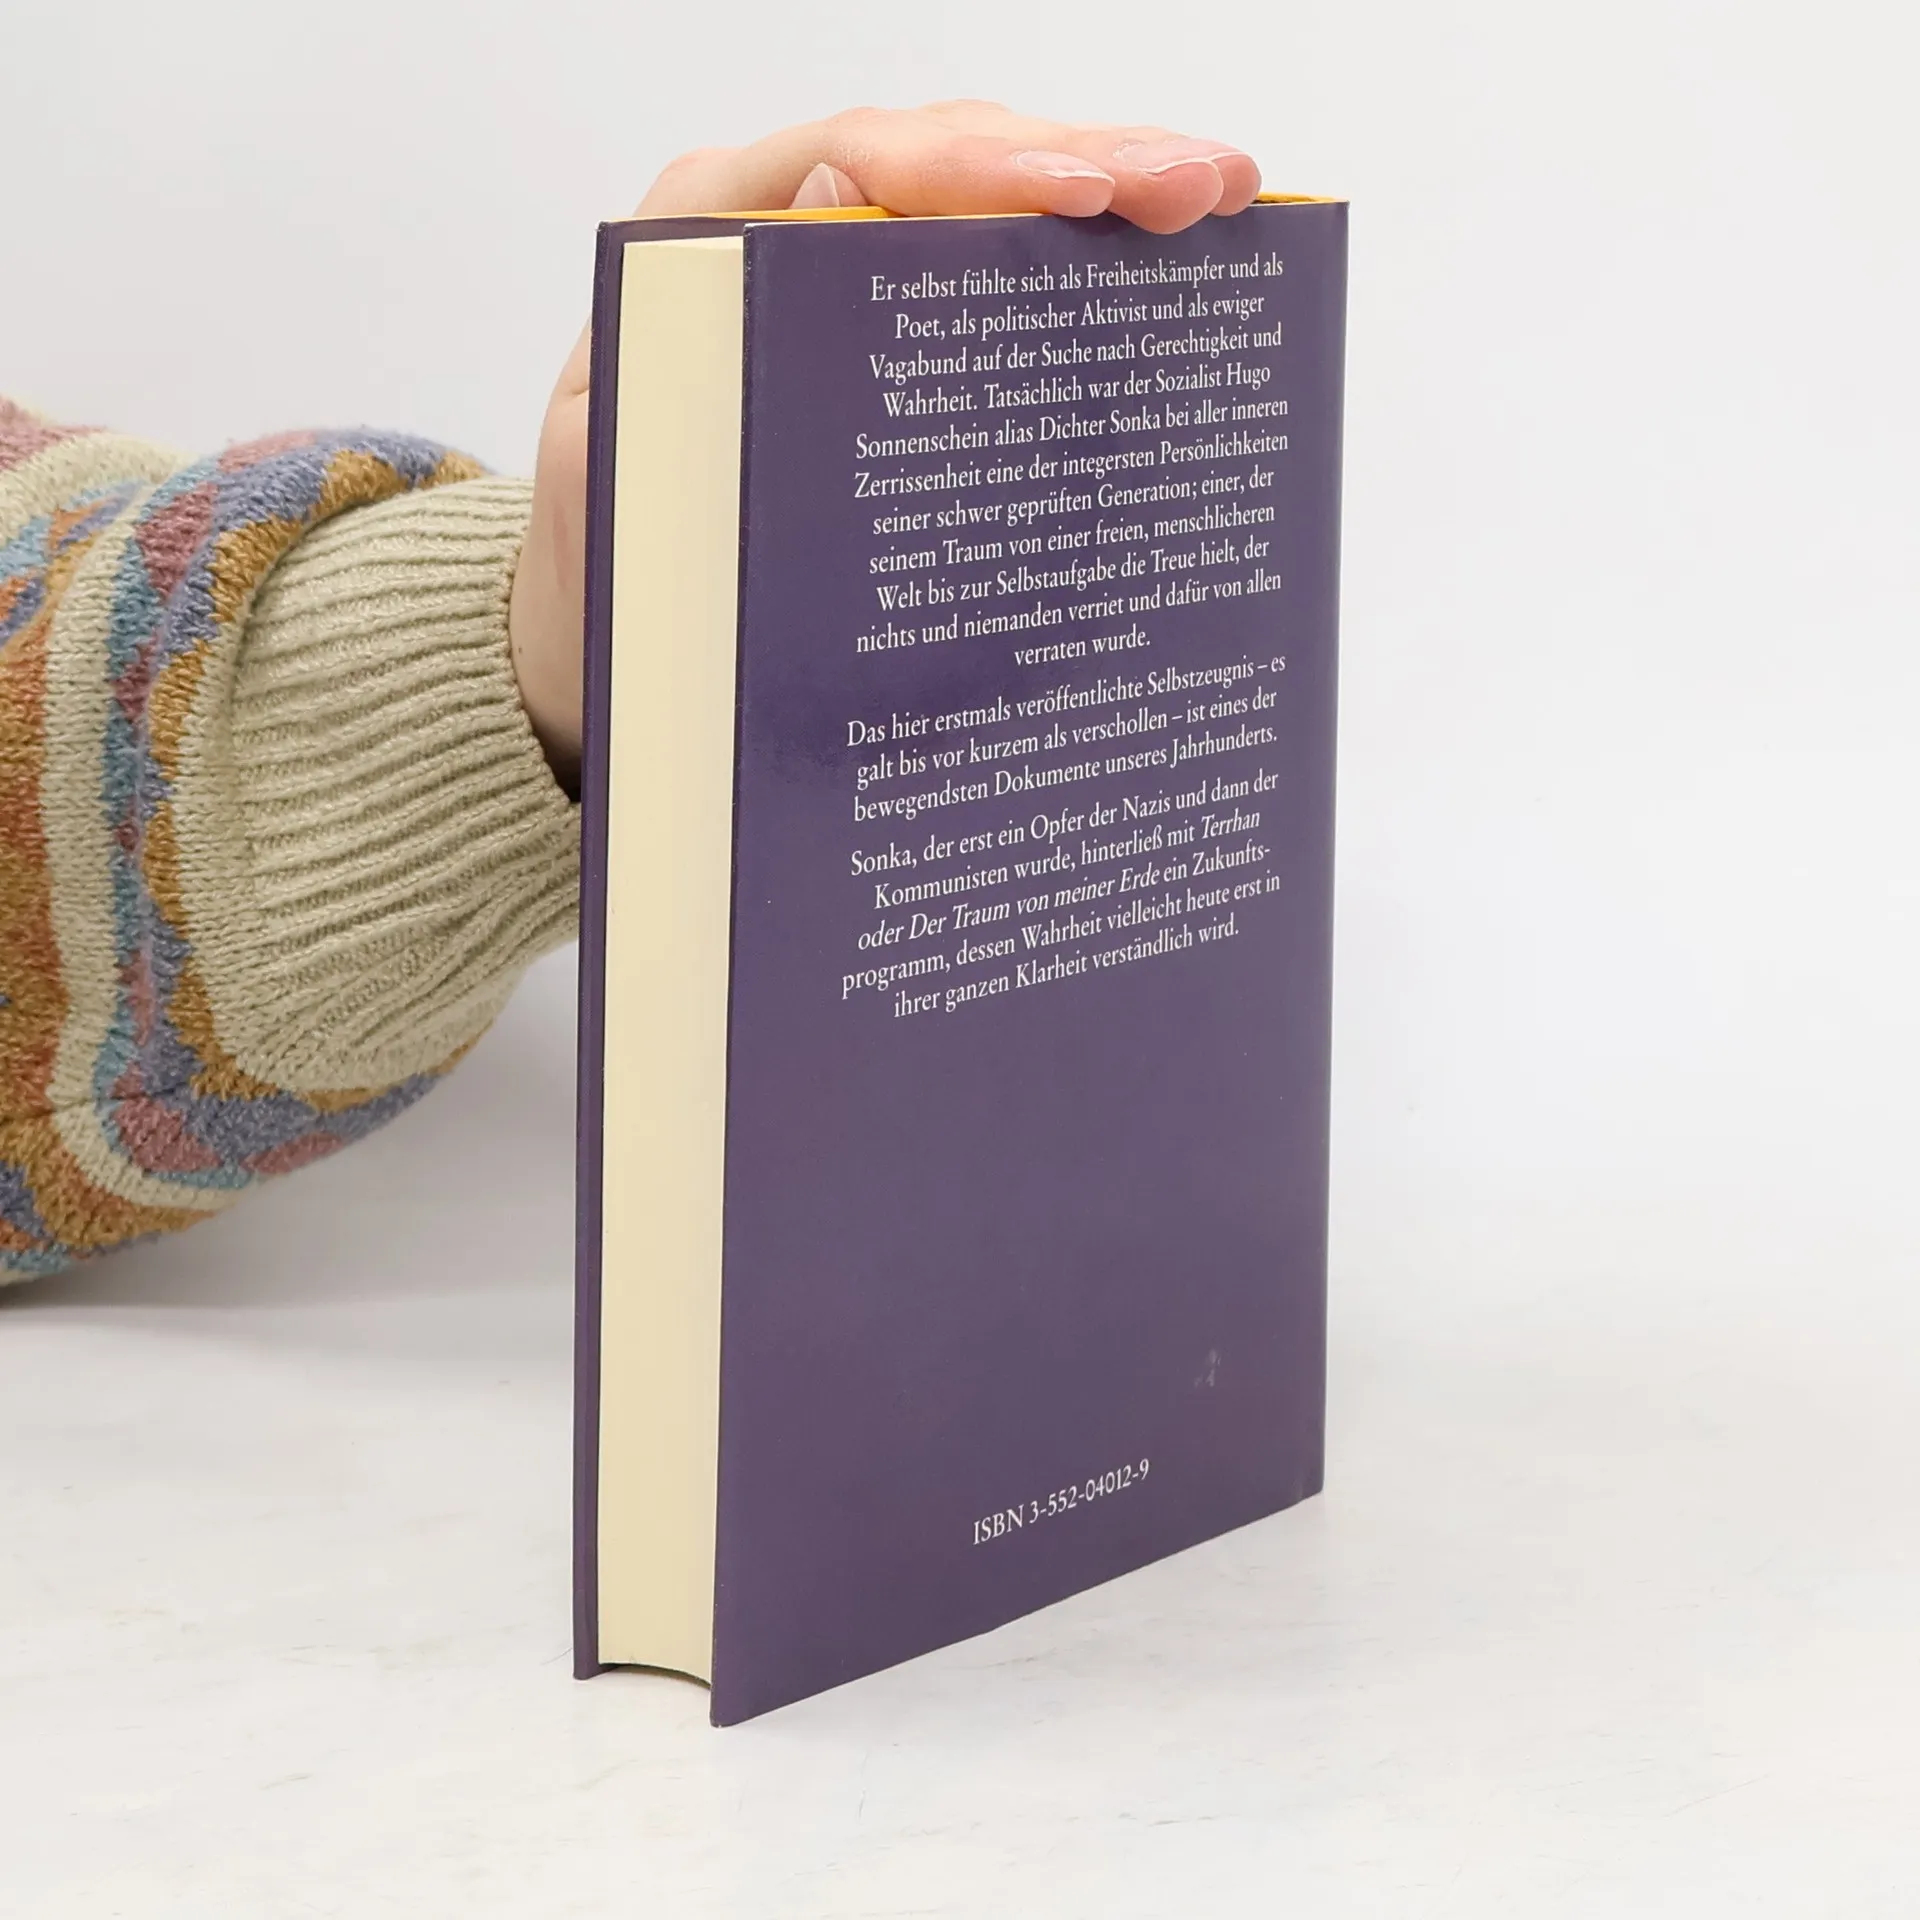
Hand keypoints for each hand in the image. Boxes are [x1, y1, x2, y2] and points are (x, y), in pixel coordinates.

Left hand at [508, 101, 1261, 783]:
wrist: (610, 665)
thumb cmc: (610, 582)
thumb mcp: (620, 469)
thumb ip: (697, 341)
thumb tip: (826, 190)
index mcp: (700, 243)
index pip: (862, 160)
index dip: (985, 168)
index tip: (1092, 196)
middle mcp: (773, 236)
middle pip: (947, 161)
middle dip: (1087, 159)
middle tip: (1207, 183)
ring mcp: (835, 286)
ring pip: (985, 205)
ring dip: (1110, 190)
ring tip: (1221, 194)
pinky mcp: (880, 346)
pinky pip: (987, 278)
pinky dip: (1080, 265)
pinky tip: (1171, 256)